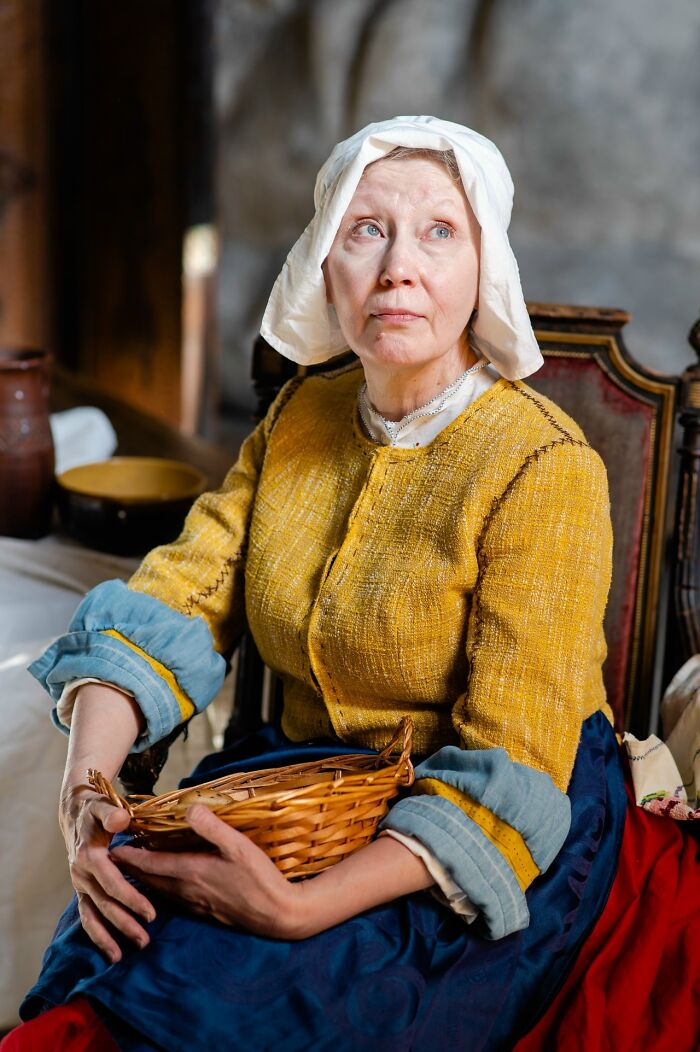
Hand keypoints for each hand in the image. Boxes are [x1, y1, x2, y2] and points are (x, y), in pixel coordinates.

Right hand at [59, 784, 155, 961]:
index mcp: (89, 855)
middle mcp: (81, 873)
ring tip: (123, 956)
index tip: (151, 914)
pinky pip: (87, 917)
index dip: (131, 898)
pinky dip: (97, 935)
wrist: (75, 814)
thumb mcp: (103, 805)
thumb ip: (112, 812)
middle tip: (145, 940)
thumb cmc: (96, 809)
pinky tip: (111, 952)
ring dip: (107, 937)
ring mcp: (79, 884)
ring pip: (93, 915)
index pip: (112, 883)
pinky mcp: (81, 891)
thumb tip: (122, 819)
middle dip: (124, 924)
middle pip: (104, 904)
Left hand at [110, 805, 301, 937]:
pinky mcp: (204, 912)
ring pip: (158, 892)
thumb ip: (212, 827)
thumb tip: (190, 807)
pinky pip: (171, 900)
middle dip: (129, 868)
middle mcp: (186, 890)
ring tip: (130, 869)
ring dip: (142, 881)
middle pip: (148, 880)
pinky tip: (161, 887)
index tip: (109, 847)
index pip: (150, 863)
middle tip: (111, 858)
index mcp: (191, 872)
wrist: (277, 914)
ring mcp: (194, 904)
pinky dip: (158, 891)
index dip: (128, 855)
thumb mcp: (238, 846)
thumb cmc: (259, 878)